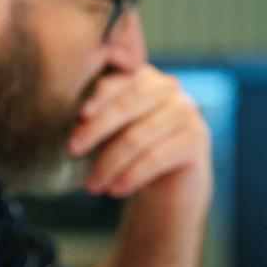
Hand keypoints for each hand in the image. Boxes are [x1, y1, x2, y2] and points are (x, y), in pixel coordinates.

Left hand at [68, 64, 211, 203]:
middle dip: (96, 129)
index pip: (117, 80)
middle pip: (127, 105)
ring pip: (138, 136)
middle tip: (72, 150)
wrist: (170, 181)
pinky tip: (115, 191)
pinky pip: (157, 157)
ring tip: (92, 186)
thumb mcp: (111, 130)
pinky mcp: (196, 138)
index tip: (77, 116)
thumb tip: (69, 127)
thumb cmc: (130, 150)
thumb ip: (95, 118)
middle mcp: (167, 87)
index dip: (97, 96)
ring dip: (110, 164)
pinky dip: (131, 176)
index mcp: (143, 76)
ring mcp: (186, 110)